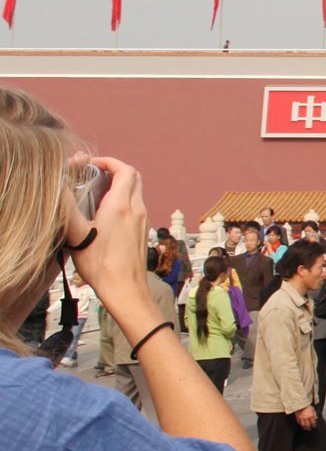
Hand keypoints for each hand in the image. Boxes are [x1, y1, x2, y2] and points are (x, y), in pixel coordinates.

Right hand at [64, 155, 161, 327]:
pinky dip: (122, 200)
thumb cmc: (102, 265)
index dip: (108, 161)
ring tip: (94, 193)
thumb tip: (58, 187)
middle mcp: (136, 209)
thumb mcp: (76, 234)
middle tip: (92, 174)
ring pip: (135, 191)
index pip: (124, 170)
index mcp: (121, 206)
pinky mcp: (141, 231)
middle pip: (133, 176)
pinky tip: (103, 213)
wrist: (125, 289)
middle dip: (114, 169)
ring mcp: (142, 220)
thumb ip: (66, 207)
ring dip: (118, 185)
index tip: (90, 163)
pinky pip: (135, 206)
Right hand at [294, 406, 317, 429]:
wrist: (300, 404)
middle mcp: (306, 418)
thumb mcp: (312, 409)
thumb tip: (316, 418)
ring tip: (305, 428)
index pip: (313, 422)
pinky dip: (300, 424)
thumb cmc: (307, 406)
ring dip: (304, 427)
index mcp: (311, 415)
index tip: (314, 426)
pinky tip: (301, 425)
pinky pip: (299, 422)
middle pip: (308, 425)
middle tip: (309, 429)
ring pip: (303, 425)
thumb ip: (314, 414)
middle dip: (309, 428)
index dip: (314, 425)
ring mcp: (301, 418)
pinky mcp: (297, 418)